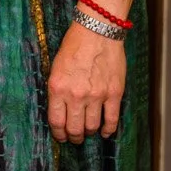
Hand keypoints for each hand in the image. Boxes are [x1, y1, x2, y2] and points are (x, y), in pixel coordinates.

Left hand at [48, 22, 126, 143]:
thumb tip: (60, 110)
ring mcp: (97, 95)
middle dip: (73, 137)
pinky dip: (108, 129)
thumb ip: (57, 90)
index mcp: (58, 88)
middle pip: (75, 128)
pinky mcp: (114, 93)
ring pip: (92, 126)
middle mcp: (76, 95)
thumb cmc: (74, 47)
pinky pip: (112, 119)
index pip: (56, 121)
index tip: (60, 137)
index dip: (58, 133)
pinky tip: (104, 132)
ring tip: (87, 133)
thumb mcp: (55, 68)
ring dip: (88, 133)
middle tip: (74, 138)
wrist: (97, 32)